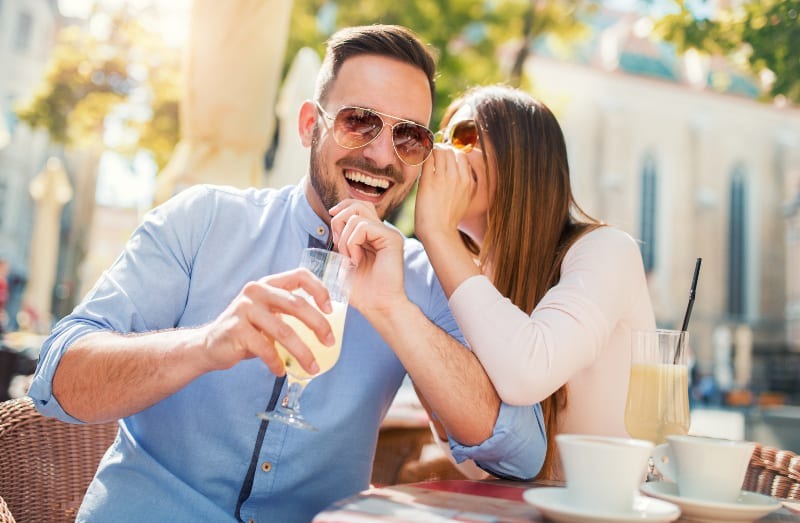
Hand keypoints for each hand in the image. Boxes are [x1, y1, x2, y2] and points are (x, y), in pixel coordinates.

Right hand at [199, 268, 334, 376]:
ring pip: (284, 331)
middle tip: (330, 342)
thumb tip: (326, 328)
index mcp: (268, 283)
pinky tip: (281, 371)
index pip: (300, 276)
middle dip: (318, 324)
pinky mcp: (236, 330)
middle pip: (297, 305)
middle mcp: (256, 291)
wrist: (209, 346)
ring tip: (312, 367)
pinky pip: (266, 349)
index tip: (331, 309)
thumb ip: (289, 312)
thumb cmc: (247, 331)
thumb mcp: (268, 314)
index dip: (319, 290)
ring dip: (302, 352)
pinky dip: (277, 363)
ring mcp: (245, 309)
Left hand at [329, 199, 405, 314]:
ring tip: (348, 257)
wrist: (377, 306)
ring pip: (358, 214)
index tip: (331, 217)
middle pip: (358, 204)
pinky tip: (356, 260)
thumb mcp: (344, 260)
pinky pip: (364, 226)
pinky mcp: (392, 239)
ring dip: (344, 237)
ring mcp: (389, 234)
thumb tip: (334, 218)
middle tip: (338, 244)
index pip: (358, 206)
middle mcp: (383, 231)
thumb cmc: (361, 290)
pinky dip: (352, 242)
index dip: (342, 207)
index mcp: (374, 235)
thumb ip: (342, 239)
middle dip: (340, 220)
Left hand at [414, 144, 475, 243]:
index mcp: (469, 182)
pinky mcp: (429, 182)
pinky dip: (422, 157)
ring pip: (439, 151)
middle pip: (451, 150)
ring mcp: (444, 179)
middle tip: (431, 156)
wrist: (439, 233)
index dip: (451, 153)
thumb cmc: (447, 219)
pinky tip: (418, 161)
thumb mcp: (464, 200)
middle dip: (440, 150)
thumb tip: (454, 171)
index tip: (443, 158)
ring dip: (430, 152)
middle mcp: (459, 178)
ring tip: (424, 159)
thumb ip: (462, 185)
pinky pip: (427, 159)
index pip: (462, 155)